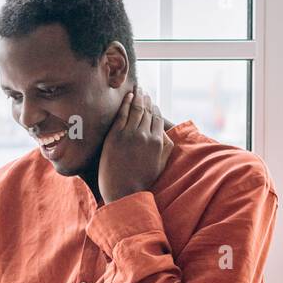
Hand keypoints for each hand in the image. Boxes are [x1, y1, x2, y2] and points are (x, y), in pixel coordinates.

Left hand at [97, 85, 173, 203]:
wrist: (123, 191)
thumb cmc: (141, 180)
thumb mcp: (160, 164)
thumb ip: (166, 148)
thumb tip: (165, 134)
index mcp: (158, 142)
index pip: (158, 119)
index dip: (155, 109)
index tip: (152, 103)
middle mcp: (146, 135)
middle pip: (148, 112)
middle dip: (147, 100)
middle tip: (144, 92)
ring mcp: (130, 134)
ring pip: (137, 109)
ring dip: (138, 97)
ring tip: (138, 91)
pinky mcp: (116, 135)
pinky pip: (123, 113)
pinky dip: (127, 103)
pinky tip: (128, 96)